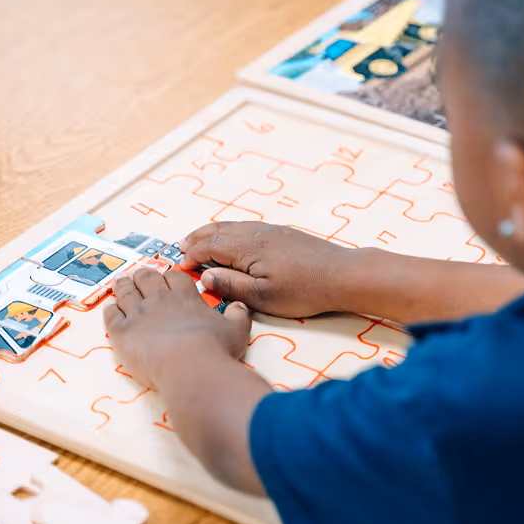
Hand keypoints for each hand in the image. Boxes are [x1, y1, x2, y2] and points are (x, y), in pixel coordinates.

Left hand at [105, 268, 252, 388]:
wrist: (190, 368)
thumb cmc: (215, 350)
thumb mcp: (236, 330)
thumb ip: (238, 315)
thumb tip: (239, 306)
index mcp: (185, 297)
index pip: (174, 276)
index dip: (169, 275)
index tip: (166, 277)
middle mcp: (159, 300)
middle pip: (147, 278)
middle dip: (143, 275)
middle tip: (140, 275)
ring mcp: (138, 314)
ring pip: (126, 292)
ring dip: (123, 285)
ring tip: (120, 282)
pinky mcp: (122, 332)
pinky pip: (111, 316)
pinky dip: (110, 309)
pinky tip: (111, 307)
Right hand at [180, 222, 356, 317]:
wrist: (342, 275)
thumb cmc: (305, 290)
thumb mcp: (264, 297)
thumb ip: (232, 286)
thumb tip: (204, 278)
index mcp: (248, 248)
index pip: (210, 247)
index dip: (192, 256)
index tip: (182, 267)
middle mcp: (257, 234)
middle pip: (218, 230)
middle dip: (197, 238)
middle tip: (181, 248)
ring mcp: (271, 231)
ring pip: (233, 226)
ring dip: (212, 232)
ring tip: (199, 240)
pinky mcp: (283, 233)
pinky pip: (247, 227)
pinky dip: (230, 231)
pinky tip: (233, 239)